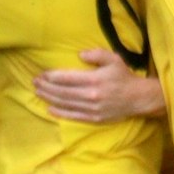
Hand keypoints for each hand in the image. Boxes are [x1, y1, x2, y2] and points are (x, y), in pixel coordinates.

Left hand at [34, 48, 164, 122]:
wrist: (137, 98)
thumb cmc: (123, 77)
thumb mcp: (113, 59)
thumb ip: (97, 54)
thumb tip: (80, 54)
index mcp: (95, 80)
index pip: (67, 78)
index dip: (52, 77)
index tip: (42, 74)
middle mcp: (91, 95)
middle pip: (62, 92)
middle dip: (46, 87)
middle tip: (35, 82)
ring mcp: (92, 109)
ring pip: (65, 104)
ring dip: (49, 98)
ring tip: (38, 92)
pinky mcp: (94, 119)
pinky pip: (73, 116)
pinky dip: (60, 113)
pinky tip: (50, 109)